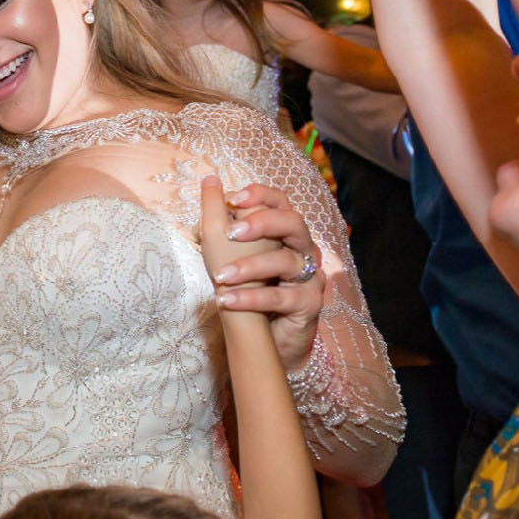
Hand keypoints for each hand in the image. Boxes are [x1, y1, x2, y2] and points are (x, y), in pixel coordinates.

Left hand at [205, 181, 325, 371]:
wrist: (269, 337)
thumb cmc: (250, 288)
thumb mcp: (229, 253)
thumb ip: (221, 220)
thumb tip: (209, 181)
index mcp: (283, 232)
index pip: (280, 202)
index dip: (260, 195)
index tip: (232, 198)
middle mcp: (301, 249)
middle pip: (293, 223)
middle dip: (262, 223)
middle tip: (231, 234)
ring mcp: (309, 276)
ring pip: (286, 261)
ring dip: (250, 267)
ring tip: (220, 277)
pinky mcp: (308, 304)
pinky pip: (282, 297)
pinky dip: (252, 298)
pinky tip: (227, 301)